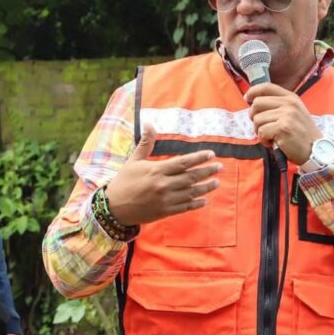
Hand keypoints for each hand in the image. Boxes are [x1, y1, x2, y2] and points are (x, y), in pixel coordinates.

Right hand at [105, 125, 221, 225]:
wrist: (114, 207)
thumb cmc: (124, 181)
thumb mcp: (134, 160)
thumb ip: (146, 143)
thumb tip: (150, 123)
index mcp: (156, 170)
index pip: (183, 162)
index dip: (199, 158)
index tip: (211, 154)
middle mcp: (163, 185)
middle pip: (191, 177)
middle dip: (207, 171)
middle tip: (219, 167)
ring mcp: (165, 199)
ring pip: (191, 192)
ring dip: (206, 187)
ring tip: (217, 182)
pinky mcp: (165, 211)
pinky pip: (185, 207)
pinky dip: (196, 204)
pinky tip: (205, 200)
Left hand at [245, 83, 322, 164]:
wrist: (316, 151)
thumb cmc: (302, 135)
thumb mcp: (294, 113)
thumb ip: (278, 106)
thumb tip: (254, 103)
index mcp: (291, 98)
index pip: (267, 87)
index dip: (253, 91)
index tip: (247, 98)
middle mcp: (289, 103)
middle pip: (257, 103)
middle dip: (255, 117)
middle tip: (263, 127)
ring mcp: (287, 115)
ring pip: (257, 120)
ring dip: (260, 131)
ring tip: (272, 137)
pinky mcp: (283, 127)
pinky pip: (261, 132)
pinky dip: (264, 140)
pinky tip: (274, 143)